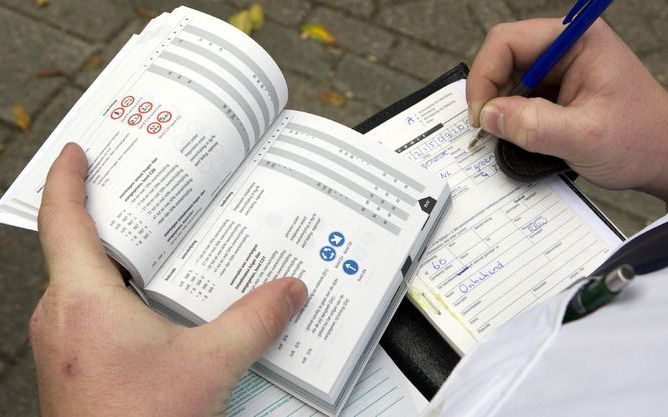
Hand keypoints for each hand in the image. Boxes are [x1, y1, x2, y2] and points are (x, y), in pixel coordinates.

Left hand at [30, 143, 307, 416]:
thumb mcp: (209, 365)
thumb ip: (254, 321)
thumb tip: (287, 291)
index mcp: (82, 299)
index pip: (62, 219)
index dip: (68, 178)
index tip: (78, 150)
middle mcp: (61, 315)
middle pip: (75, 245)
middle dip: (108, 213)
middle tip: (140, 187)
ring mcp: (63, 341)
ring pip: (83, 280)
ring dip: (116, 257)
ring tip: (157, 240)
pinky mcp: (75, 363)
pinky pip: (89, 310)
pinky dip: (118, 292)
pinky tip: (158, 303)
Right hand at [467, 18, 667, 201]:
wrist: (661, 158)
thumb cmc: (640, 140)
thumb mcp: (584, 136)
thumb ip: (534, 125)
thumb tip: (489, 115)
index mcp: (576, 42)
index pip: (508, 42)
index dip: (485, 76)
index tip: (481, 113)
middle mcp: (563, 50)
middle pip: (501, 59)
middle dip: (489, 95)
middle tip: (488, 128)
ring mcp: (557, 71)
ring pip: (504, 81)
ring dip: (498, 110)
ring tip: (507, 137)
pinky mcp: (552, 91)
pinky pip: (515, 98)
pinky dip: (508, 119)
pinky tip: (516, 137)